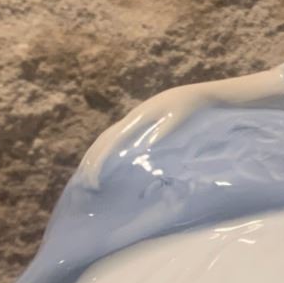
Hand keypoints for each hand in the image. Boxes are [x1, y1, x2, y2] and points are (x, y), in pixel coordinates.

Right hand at [76, 83, 207, 187]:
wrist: (196, 97)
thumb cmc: (189, 110)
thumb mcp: (179, 120)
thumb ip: (163, 133)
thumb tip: (143, 147)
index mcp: (138, 119)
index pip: (111, 143)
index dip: (100, 162)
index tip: (95, 181)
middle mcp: (131, 119)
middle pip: (103, 140)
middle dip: (91, 162)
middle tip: (86, 186)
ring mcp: (134, 120)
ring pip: (107, 138)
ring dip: (95, 156)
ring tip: (88, 176)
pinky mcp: (140, 123)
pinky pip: (118, 138)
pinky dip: (107, 151)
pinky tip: (108, 163)